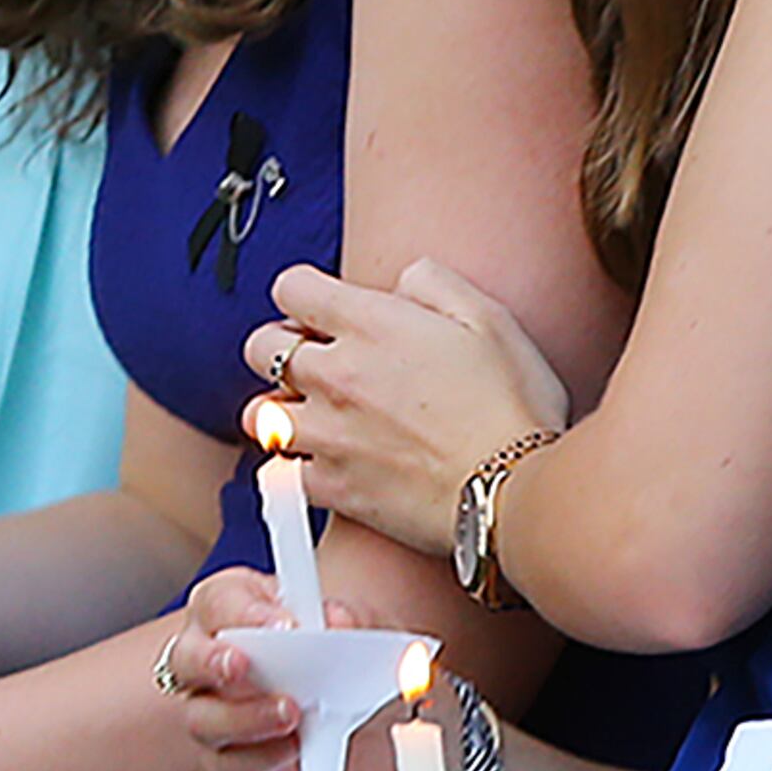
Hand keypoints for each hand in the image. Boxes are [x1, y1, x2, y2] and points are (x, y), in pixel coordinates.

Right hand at [149, 567, 341, 770]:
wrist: (367, 726)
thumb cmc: (344, 662)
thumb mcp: (358, 630)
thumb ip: (350, 620)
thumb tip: (338, 622)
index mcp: (235, 609)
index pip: (219, 601)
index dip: (244, 612)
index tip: (284, 625)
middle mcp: (209, 660)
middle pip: (186, 657)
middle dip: (213, 660)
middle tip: (245, 665)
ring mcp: (212, 715)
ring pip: (201, 718)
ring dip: (243, 716)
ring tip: (290, 713)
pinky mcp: (228, 764)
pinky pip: (227, 765)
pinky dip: (260, 757)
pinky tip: (292, 747)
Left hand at [248, 258, 566, 559]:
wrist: (513, 491)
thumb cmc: (512, 407)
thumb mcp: (489, 319)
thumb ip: (434, 284)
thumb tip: (403, 279)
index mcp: (371, 325)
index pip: (291, 288)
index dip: (305, 294)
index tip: (323, 310)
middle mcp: (336, 375)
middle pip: (260, 347)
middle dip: (280, 346)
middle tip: (315, 361)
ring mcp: (326, 433)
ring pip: (258, 414)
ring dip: (278, 409)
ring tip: (311, 415)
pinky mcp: (330, 486)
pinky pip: (281, 473)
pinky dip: (293, 468)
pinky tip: (322, 462)